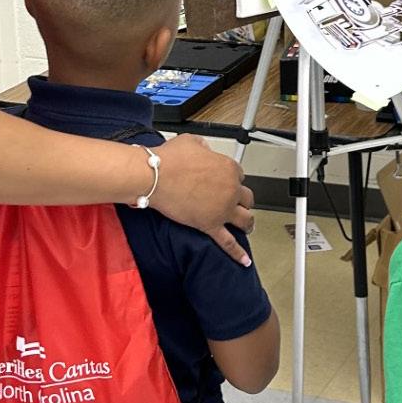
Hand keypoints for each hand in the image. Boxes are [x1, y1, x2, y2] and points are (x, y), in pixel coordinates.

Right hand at [152, 135, 254, 264]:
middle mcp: (230, 189)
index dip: (231, 179)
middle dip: (242, 200)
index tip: (224, 182)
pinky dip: (237, 253)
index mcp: (228, 168)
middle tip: (237, 203)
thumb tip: (204, 149)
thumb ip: (203, 146)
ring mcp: (222, 209)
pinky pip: (228, 243)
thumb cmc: (168, 160)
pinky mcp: (210, 225)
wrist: (154, 177)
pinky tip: (244, 260)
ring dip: (247, 223)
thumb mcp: (190, 141)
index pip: (239, 175)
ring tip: (246, 226)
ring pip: (245, 219)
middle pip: (246, 198)